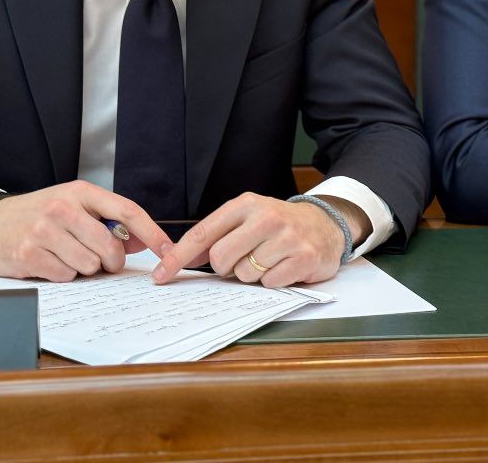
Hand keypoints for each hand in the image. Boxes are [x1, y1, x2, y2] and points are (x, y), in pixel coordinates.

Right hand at [0, 181, 170, 281]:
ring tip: (66, 255)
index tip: (169, 250)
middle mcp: (63, 208)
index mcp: (81, 193)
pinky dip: (62, 275)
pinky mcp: (28, 254)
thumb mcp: (74, 207)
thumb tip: (142, 241)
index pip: (127, 211)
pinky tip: (49, 262)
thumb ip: (108, 221)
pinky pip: (65, 276)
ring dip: (83, 268)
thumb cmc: (38, 215)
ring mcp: (43, 231)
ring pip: (89, 264)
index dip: (152, 233)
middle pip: (110, 245)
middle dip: (111, 260)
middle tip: (100, 260)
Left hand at [151, 192, 349, 287]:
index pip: (203, 233)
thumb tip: (180, 256)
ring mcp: (287, 238)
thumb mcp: (248, 218)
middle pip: (222, 259)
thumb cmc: (278, 224)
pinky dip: (273, 281)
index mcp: (246, 204)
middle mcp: (266, 217)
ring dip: (252, 274)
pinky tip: (284, 267)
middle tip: (243, 260)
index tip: (162, 275)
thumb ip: (217, 235)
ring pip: (245, 274)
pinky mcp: (304, 258)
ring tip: (269, 260)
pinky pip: (270, 284)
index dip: (178, 257)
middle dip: (226, 267)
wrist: (325, 223)